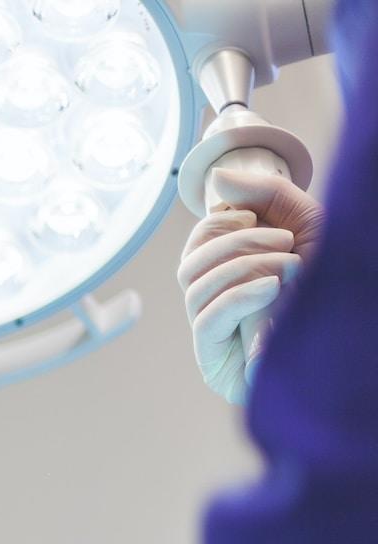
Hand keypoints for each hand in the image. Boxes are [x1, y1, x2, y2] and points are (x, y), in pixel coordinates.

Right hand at [177, 167, 326, 403]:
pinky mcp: (217, 360)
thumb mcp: (308, 223)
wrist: (360, 333)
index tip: (253, 218)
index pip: (197, 245)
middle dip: (234, 244)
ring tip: (291, 268)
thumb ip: (265, 194)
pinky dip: (236, 295)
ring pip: (194, 287)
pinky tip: (271, 289)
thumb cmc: (340, 283)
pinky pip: (206, 319)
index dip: (215, 224)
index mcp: (235, 272)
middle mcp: (220, 302)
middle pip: (189, 264)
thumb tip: (215, 177)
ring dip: (243, 266)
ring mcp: (216, 334)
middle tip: (286, 243)